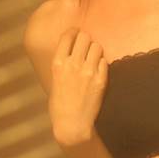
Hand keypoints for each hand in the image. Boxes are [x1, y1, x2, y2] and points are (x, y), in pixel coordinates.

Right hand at [49, 27, 107, 143]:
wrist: (72, 124)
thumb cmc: (60, 106)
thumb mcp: (54, 81)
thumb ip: (62, 64)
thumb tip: (71, 51)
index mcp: (57, 64)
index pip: (68, 36)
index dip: (74, 33)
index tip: (77, 34)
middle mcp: (72, 64)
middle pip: (84, 37)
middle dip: (86, 40)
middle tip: (87, 46)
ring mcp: (88, 71)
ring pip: (97, 47)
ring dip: (96, 50)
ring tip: (93, 58)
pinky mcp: (101, 80)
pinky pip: (104, 61)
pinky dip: (102, 63)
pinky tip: (98, 70)